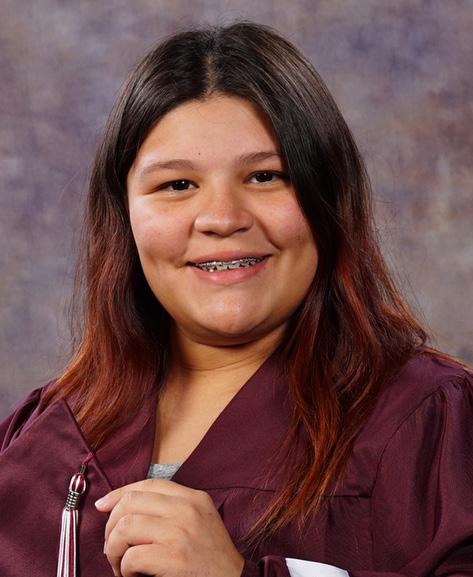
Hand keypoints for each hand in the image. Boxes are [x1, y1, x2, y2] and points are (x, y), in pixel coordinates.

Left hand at [95, 478, 244, 576]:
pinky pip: (131, 557)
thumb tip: (124, 505)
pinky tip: (132, 575)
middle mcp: (186, 509)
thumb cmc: (211, 558)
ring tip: (120, 565)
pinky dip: (124, 569)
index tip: (103, 506)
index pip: (148, 484)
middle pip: (131, 503)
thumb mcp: (199, 520)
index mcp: (193, 498)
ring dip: (113, 550)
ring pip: (125, 528)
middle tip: (112, 547)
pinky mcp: (174, 558)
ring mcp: (180, 532)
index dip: (120, 493)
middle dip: (111, 526)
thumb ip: (172, 509)